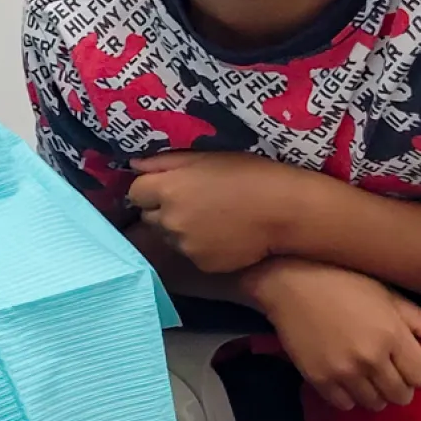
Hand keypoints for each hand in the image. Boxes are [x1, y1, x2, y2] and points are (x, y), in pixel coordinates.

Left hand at [128, 151, 309, 274]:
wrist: (286, 211)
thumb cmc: (249, 175)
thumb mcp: (207, 157)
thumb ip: (165, 162)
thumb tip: (134, 165)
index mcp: (168, 188)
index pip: (136, 192)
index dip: (152, 188)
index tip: (170, 185)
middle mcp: (170, 220)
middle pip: (150, 216)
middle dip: (163, 209)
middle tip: (193, 201)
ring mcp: (185, 245)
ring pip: (169, 237)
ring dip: (179, 228)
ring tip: (210, 218)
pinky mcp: (201, 263)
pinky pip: (190, 253)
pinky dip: (199, 246)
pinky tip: (221, 235)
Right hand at [248, 259, 420, 412]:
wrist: (289, 281)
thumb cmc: (342, 280)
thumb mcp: (385, 293)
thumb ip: (418, 320)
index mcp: (393, 335)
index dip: (416, 371)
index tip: (403, 360)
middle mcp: (371, 358)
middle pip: (400, 395)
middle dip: (398, 384)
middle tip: (384, 368)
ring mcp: (343, 371)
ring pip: (374, 404)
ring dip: (374, 392)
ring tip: (363, 373)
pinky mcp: (318, 379)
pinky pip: (345, 405)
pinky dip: (348, 396)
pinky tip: (343, 377)